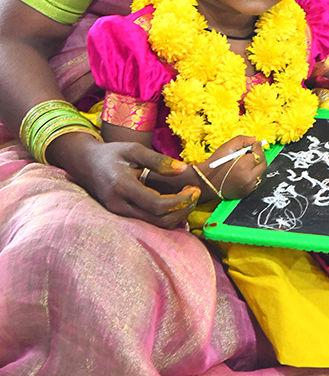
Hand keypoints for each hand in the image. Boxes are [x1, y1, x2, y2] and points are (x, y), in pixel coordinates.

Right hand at [52, 134, 200, 228]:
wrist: (87, 164)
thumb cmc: (112, 154)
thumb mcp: (135, 149)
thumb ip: (159, 160)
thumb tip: (183, 169)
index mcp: (122, 187)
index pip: (157, 204)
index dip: (180, 201)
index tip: (194, 189)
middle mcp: (119, 206)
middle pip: (158, 220)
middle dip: (182, 209)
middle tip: (195, 193)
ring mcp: (119, 215)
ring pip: (154, 226)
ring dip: (176, 215)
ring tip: (188, 197)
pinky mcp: (122, 218)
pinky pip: (148, 224)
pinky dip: (165, 217)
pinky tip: (175, 203)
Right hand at [196, 135, 266, 201]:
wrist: (206, 181)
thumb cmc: (214, 164)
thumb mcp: (226, 147)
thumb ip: (242, 140)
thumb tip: (254, 139)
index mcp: (243, 166)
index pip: (259, 154)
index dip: (256, 148)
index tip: (253, 145)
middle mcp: (248, 178)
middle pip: (263, 164)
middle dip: (258, 156)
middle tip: (250, 153)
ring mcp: (248, 187)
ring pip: (260, 173)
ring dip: (255, 166)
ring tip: (244, 163)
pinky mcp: (246, 192)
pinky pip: (255, 181)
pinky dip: (252, 175)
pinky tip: (242, 171)